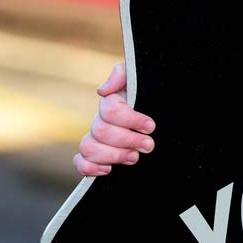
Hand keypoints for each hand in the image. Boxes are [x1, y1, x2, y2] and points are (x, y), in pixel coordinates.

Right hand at [73, 61, 156, 175]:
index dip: (131, 120)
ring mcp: (97, 138)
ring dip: (113, 155)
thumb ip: (123, 73)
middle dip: (128, 140)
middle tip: (148, 145)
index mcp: (112, 100)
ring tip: (135, 157)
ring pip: (89, 147)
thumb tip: (102, 91)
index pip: (111, 110)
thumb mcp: (141, 78)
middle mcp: (101, 119)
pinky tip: (109, 169)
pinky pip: (80, 162)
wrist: (162, 112)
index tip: (151, 127)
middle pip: (102, 131)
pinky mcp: (96, 155)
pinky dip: (89, 168)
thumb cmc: (152, 92)